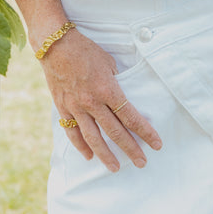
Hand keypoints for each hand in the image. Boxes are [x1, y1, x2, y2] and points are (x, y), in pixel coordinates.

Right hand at [41, 29, 162, 172]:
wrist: (56, 45)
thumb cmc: (86, 50)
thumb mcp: (108, 62)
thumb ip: (115, 82)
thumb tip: (122, 98)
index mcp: (107, 89)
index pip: (130, 117)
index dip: (145, 132)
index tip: (156, 144)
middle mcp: (92, 102)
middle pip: (115, 132)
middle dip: (130, 149)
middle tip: (142, 163)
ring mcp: (76, 107)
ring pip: (93, 138)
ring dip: (106, 155)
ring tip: (116, 168)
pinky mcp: (63, 108)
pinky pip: (73, 132)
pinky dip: (81, 146)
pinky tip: (89, 156)